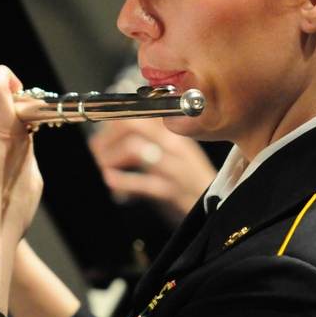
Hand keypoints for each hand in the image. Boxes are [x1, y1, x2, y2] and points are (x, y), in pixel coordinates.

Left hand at [88, 117, 216, 227]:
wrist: (220, 206)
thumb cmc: (189, 177)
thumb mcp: (173, 150)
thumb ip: (150, 136)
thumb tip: (114, 130)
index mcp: (176, 130)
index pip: (140, 110)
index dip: (113, 119)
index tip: (98, 132)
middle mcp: (176, 144)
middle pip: (134, 124)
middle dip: (107, 136)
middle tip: (95, 150)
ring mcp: (175, 167)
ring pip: (136, 149)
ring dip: (109, 157)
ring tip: (100, 166)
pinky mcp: (173, 191)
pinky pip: (144, 183)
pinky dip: (122, 181)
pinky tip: (110, 181)